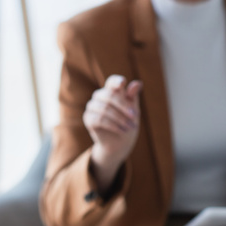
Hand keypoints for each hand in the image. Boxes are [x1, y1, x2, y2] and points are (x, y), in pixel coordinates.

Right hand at [83, 74, 142, 189]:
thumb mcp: (133, 110)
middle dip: (123, 106)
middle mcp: (99, 96)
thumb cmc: (128, 123)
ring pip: (105, 108)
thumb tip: (137, 83)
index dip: (116, 81)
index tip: (122, 84)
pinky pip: (99, 119)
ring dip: (120, 118)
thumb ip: (132, 97)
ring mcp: (91, 107)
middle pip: (109, 95)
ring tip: (130, 127)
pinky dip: (112, 125)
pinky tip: (121, 130)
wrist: (120, 144)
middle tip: (135, 116)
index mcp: (111, 91)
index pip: (112, 82)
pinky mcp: (88, 119)